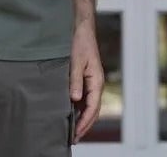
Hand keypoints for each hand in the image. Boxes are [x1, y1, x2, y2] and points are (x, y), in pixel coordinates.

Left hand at [68, 20, 103, 141]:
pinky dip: (78, 108)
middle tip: (73, 138)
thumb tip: (75, 100)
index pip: (93, 107)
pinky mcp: (85, 78)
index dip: (85, 122)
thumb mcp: (76, 62)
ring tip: (71, 130)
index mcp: (96, 80)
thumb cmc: (80, 42)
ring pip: (89, 105)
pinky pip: (84, 98)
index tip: (76, 133)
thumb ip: (75, 81)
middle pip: (93, 110)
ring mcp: (91, 81)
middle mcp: (96, 83)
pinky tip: (70, 113)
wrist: (82, 28)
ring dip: (81, 118)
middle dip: (84, 125)